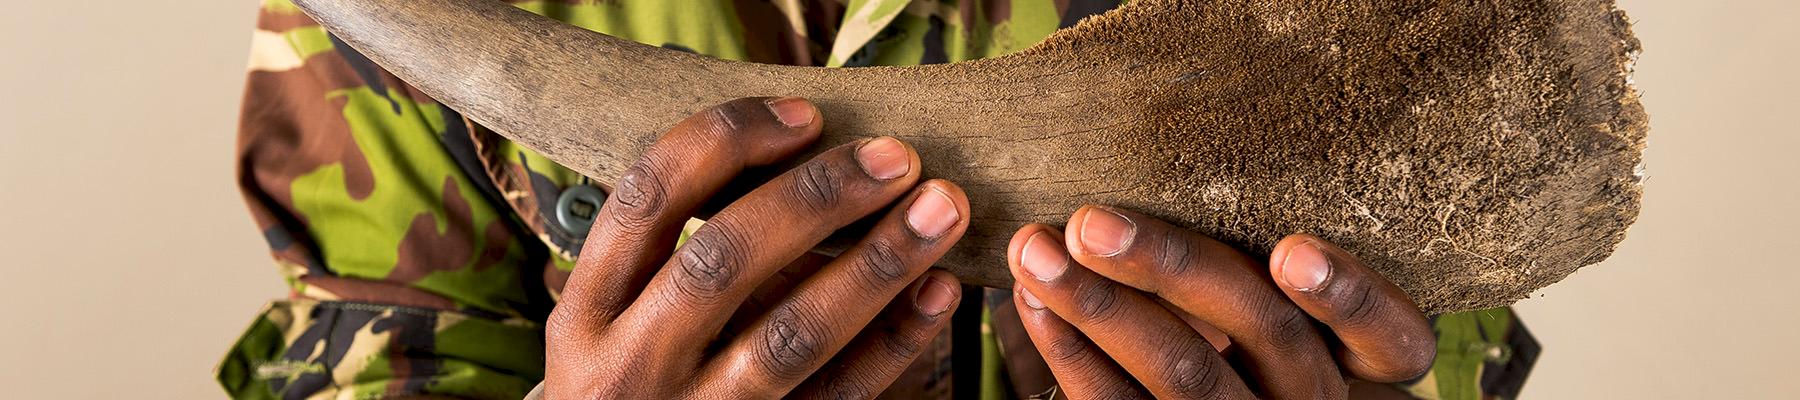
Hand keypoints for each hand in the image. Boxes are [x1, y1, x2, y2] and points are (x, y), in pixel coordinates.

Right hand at [545, 97, 971, 397]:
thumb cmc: (634, 392)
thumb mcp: (613, 328)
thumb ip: (675, 257)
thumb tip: (799, 160)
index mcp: (587, 312)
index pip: (648, 197)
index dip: (728, 141)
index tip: (805, 116)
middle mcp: (630, 365)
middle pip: (725, 257)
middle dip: (818, 196)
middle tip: (895, 157)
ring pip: (793, 333)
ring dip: (876, 262)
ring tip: (939, 210)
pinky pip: (840, 394)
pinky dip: (895, 340)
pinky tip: (936, 290)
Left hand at [1007, 206, 1434, 398]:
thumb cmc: (1243, 335)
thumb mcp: (1274, 303)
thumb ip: (1253, 258)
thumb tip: (1176, 157)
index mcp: (1353, 359)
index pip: (1394, 338)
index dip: (1351, 297)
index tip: (1294, 249)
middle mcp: (1310, 398)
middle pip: (1263, 333)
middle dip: (1171, 269)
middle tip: (1091, 222)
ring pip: (1184, 374)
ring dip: (1099, 306)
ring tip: (1037, 251)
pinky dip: (1070, 351)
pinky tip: (1032, 302)